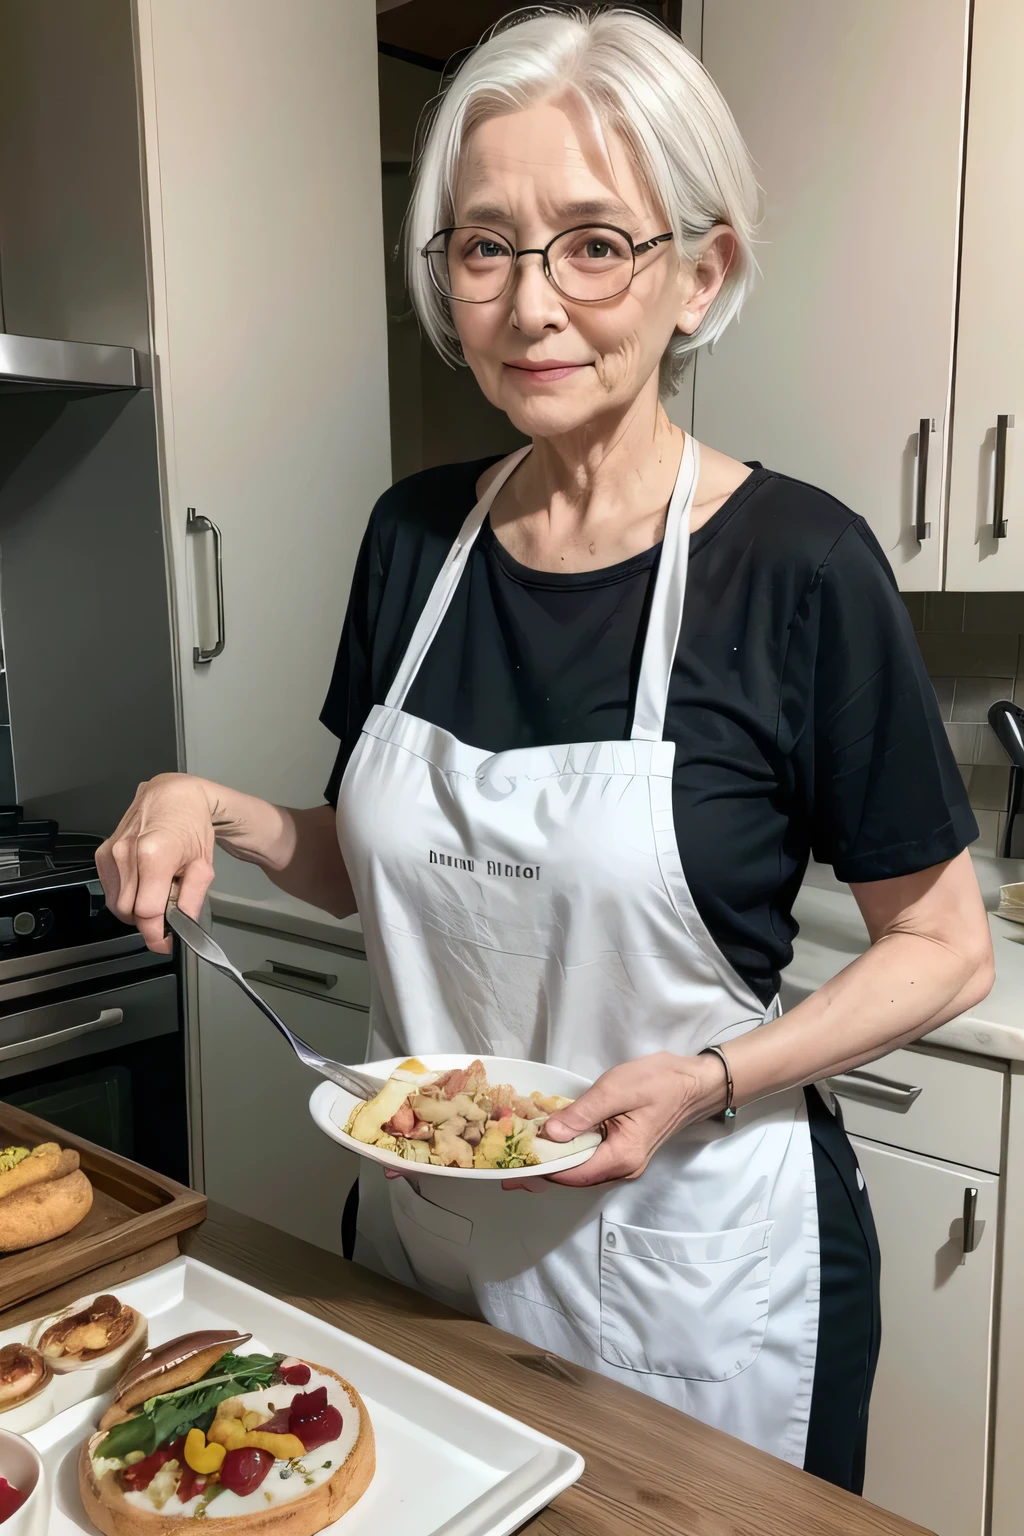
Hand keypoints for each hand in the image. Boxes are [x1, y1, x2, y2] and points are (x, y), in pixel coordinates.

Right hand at [95, 773, 220, 953]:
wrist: (174, 795)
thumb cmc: (191, 825)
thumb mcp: (203, 864)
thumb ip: (191, 900)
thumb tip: (182, 929)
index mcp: (154, 855)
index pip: (146, 912)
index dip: (158, 933)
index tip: (167, 942)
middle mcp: (126, 853)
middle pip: (129, 912)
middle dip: (149, 921)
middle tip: (168, 911)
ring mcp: (111, 852)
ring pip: (117, 904)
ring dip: (136, 908)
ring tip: (156, 889)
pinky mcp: (102, 853)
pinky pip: (111, 890)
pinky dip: (126, 894)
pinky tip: (143, 880)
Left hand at [502, 1051, 727, 1191]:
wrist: (695, 1082)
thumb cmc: (660, 1082)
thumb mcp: (617, 1090)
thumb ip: (583, 1114)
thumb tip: (550, 1135)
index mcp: (621, 1157)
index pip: (572, 1174)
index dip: (540, 1171)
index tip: (511, 1167)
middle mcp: (622, 1168)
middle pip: (574, 1178)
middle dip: (540, 1173)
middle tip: (506, 1170)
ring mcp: (624, 1161)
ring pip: (581, 1170)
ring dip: (552, 1165)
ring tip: (520, 1160)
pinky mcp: (624, 1150)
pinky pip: (590, 1159)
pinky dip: (568, 1155)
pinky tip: (551, 1146)